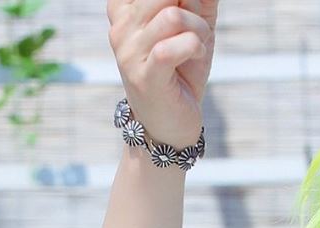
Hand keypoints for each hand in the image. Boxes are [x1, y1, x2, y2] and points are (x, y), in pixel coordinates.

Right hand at [107, 0, 218, 148]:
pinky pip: (178, 44)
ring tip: (198, 44)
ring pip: (173, 15)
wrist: (171, 124)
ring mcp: (128, 51)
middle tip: (198, 27)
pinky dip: (195, 46)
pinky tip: (196, 55)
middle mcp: (121, 27)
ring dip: (198, 28)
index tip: (189, 9)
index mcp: (125, 11)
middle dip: (192, 6)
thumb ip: (198, 1)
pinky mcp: (145, 75)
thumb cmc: (182, 72)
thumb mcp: (194, 28)